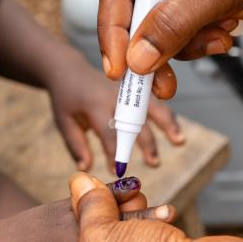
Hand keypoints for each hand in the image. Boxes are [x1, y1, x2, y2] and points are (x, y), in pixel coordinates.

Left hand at [47, 54, 184, 173]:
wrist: (69, 69)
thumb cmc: (66, 98)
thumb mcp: (63, 121)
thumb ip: (76, 145)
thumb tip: (86, 168)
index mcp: (95, 104)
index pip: (109, 133)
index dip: (115, 153)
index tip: (119, 171)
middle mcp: (114, 96)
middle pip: (136, 120)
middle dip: (147, 142)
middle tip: (154, 163)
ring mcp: (127, 90)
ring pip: (153, 105)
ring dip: (167, 123)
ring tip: (179, 141)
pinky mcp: (134, 89)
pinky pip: (155, 101)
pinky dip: (167, 115)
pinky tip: (176, 131)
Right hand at [98, 0, 242, 97]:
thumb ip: (177, 21)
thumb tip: (140, 56)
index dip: (116, 28)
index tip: (120, 66)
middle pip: (136, 11)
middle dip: (149, 49)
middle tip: (156, 83)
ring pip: (161, 30)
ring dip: (184, 47)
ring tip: (217, 39)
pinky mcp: (207, 3)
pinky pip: (186, 35)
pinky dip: (202, 44)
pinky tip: (227, 34)